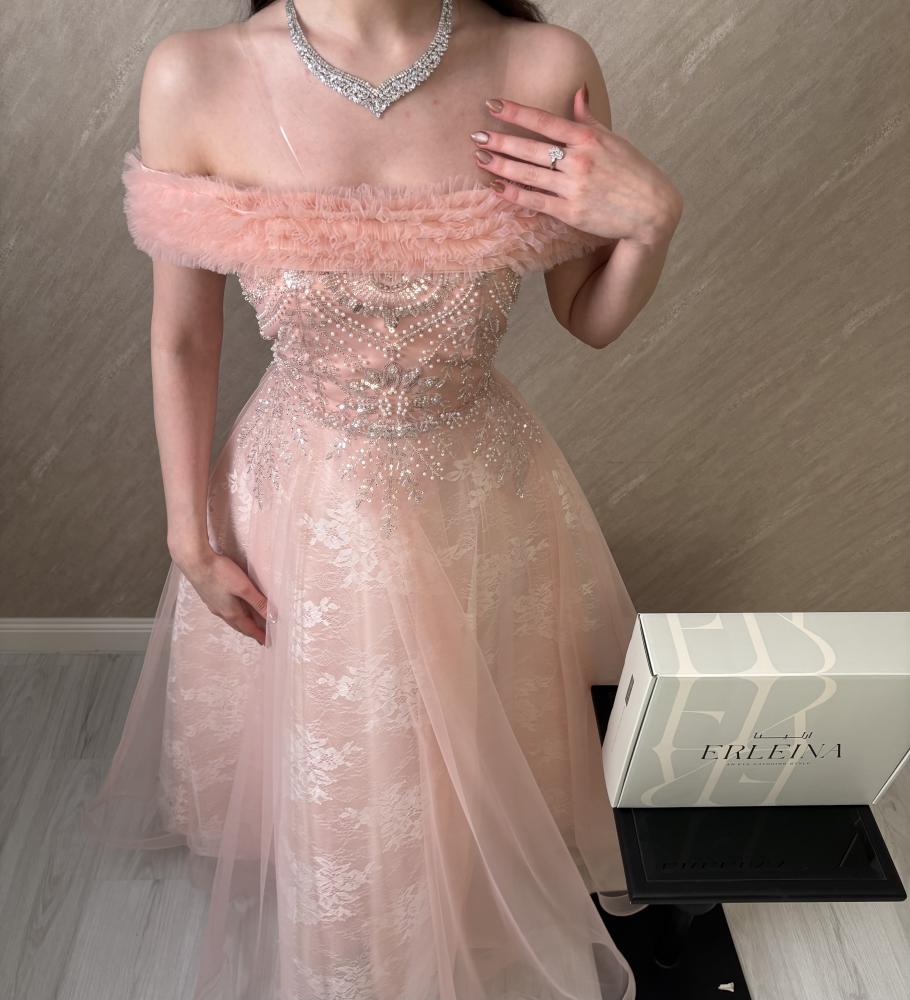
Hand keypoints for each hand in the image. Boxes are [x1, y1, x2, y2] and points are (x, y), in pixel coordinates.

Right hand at [173, 546, 270, 645]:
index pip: (249, 628)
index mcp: (231, 612)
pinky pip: (224, 610)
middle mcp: (221, 611)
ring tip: (248, 624)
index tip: (267, 643)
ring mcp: (213, 604)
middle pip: (239, 625)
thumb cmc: (220, 573)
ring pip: (230, 618)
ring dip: (241, 623)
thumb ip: (258, 602)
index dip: (259, 635)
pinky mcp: (209, 595)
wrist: (194, 562)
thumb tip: (273, 617)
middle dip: (250, 631)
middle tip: (259, 636)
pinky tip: (232, 608)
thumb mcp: (244, 588)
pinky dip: (233, 614)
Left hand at [472, 89, 682, 247]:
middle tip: (477, 136)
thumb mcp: (613, 139)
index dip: (516, 112)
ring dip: (502, 166)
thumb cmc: (633, 172)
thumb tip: (576, 92)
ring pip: (530, 174)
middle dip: (501, 141)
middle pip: (531, 148)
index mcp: (588, 138)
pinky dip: (515, 194)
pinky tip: (498, 187)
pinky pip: (536, 201)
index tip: (493, 105)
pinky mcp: (571, 213)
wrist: (651, 210)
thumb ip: (588, 118)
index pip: (545, 121)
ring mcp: (574, 188)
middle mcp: (579, 161)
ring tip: (481, 159)